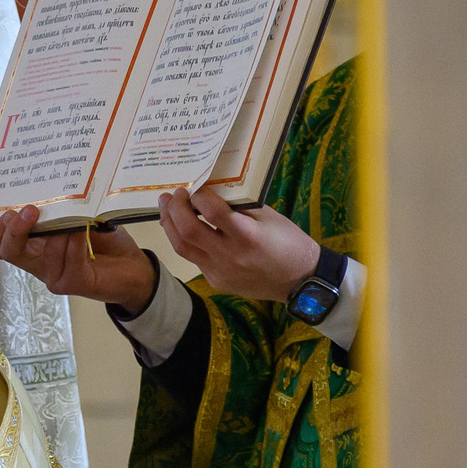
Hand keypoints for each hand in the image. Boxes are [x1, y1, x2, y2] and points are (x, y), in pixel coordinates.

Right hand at [0, 208, 157, 311]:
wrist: (132, 267)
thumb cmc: (102, 241)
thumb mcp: (75, 220)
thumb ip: (58, 212)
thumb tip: (48, 188)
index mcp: (34, 249)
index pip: (2, 245)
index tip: (12, 209)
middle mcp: (39, 264)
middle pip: (9, 252)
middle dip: (15, 230)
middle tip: (31, 210)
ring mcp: (55, 276)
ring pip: (45, 252)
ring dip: (59, 230)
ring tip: (75, 216)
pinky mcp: (75, 283)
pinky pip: (70, 259)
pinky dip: (77, 241)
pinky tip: (85, 229)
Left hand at [157, 189, 320, 302]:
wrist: (300, 281)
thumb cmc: (288, 242)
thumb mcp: (269, 217)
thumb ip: (240, 206)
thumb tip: (211, 190)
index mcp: (248, 236)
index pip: (212, 212)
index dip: (199, 196)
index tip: (194, 186)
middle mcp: (230, 256)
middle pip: (188, 230)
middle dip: (175, 209)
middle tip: (172, 194)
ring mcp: (220, 271)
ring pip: (182, 247)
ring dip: (170, 225)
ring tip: (166, 208)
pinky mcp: (216, 281)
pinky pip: (193, 259)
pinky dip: (185, 241)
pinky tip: (182, 229)